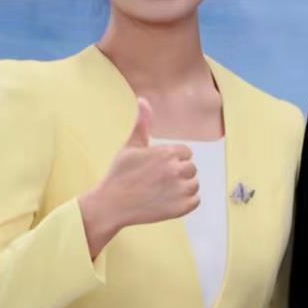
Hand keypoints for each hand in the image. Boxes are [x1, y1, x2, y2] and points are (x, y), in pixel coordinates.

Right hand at [79, 99, 198, 257]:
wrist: (111, 205)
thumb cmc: (120, 174)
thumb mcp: (131, 147)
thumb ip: (143, 124)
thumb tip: (143, 100)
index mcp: (167, 153)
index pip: (186, 153)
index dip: (172, 160)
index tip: (156, 168)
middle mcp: (177, 170)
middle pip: (191, 168)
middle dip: (177, 173)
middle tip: (156, 181)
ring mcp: (181, 190)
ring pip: (194, 184)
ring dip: (182, 188)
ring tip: (161, 191)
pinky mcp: (183, 207)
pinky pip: (195, 201)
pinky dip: (184, 202)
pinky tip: (166, 201)